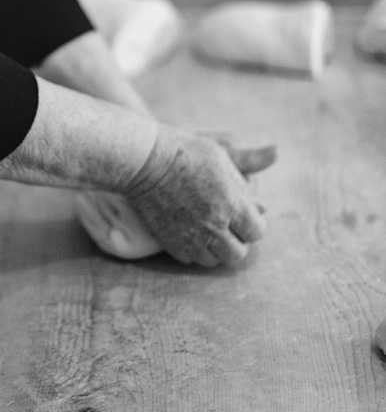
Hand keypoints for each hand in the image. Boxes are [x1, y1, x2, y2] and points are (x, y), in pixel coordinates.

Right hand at [123, 129, 275, 266]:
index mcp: (230, 204)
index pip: (257, 231)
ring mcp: (190, 236)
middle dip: (237, 240)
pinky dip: (194, 249)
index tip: (244, 213)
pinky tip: (190, 230)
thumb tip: (269, 185)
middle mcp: (213, 225)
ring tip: (210, 228)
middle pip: (238, 253)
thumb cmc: (184, 151)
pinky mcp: (170, 241)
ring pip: (214, 260)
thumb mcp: (221, 154)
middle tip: (228, 224)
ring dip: (216, 248)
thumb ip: (247, 173)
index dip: (253, 223)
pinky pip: (190, 258)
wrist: (142, 160)